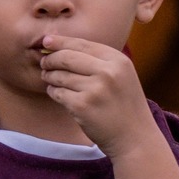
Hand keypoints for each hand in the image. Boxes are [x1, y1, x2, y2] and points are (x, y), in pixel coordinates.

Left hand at [36, 36, 156, 156]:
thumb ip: (100, 61)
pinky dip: (53, 92)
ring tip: (49, 78)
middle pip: (67, 57)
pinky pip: (57, 93)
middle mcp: (108, 72)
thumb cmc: (124, 106)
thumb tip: (65, 45)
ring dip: (49, 76)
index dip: (61, 41)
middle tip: (44, 63)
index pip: (82, 44)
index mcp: (118, 60)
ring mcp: (95, 89)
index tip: (46, 40)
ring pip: (59, 76)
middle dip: (50, 59)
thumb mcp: (122, 76)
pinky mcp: (82, 106)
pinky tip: (55, 93)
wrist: (134, 137)